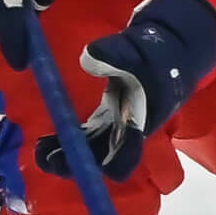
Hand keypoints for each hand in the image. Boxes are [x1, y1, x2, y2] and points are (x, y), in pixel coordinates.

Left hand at [36, 0, 215, 181]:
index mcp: (141, 122)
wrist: (173, 49)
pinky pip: (87, 135)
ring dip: (68, 153)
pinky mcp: (109, 117)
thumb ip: (115, 56)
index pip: (123, 156)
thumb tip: (89, 58)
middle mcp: (128, 131)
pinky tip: (48, 139)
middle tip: (47, 156)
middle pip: (102, 158)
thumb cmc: (160, 54)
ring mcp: (118, 126)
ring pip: (92, 149)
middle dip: (75, 162)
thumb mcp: (141, 52)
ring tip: (42, 150)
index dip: (100, 164)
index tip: (75, 162)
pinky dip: (69, 139)